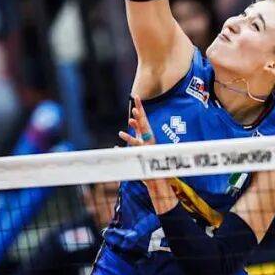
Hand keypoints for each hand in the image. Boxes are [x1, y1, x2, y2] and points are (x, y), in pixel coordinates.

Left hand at [118, 94, 176, 213]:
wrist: (158, 177)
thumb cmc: (151, 156)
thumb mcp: (143, 141)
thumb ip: (137, 131)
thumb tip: (131, 119)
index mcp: (149, 135)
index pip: (144, 119)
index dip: (140, 108)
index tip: (136, 97)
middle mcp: (149, 141)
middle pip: (144, 128)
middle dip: (139, 120)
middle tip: (133, 111)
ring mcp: (147, 151)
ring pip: (137, 144)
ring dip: (130, 139)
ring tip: (121, 133)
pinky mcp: (143, 161)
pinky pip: (132, 157)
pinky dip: (123, 153)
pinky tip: (116, 149)